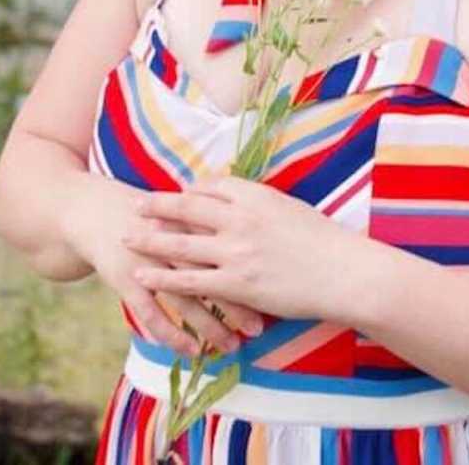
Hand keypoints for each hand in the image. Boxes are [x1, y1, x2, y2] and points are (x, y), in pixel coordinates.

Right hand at [64, 175, 265, 353]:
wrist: (98, 211)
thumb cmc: (155, 212)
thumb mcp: (186, 207)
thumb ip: (218, 217)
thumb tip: (262, 236)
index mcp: (192, 215)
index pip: (230, 243)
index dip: (253, 268)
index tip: (276, 292)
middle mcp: (173, 236)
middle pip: (212, 271)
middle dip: (238, 302)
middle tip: (261, 327)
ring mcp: (148, 259)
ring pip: (184, 297)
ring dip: (208, 325)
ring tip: (232, 346)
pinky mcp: (126, 277)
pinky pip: (150, 312)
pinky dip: (170, 333)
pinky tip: (189, 350)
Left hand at [122, 174, 366, 322]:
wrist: (342, 272)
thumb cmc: (325, 241)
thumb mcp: (291, 208)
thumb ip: (263, 202)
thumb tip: (245, 198)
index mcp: (257, 196)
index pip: (213, 186)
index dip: (192, 190)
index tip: (179, 193)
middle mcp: (240, 219)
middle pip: (188, 207)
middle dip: (159, 206)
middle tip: (135, 205)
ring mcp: (235, 252)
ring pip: (180, 243)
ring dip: (150, 240)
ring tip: (126, 237)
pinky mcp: (235, 284)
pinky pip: (189, 280)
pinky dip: (162, 277)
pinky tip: (143, 276)